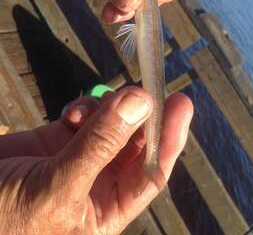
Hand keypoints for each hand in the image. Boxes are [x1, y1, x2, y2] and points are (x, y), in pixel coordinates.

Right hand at [0, 87, 192, 233]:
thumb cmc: (9, 222)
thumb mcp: (59, 188)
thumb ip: (100, 144)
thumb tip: (140, 103)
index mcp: (107, 209)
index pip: (150, 171)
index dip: (169, 138)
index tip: (181, 104)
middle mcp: (98, 182)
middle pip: (133, 142)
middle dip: (141, 115)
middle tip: (145, 87)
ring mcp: (78, 157)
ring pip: (110, 124)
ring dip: (110, 109)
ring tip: (100, 104)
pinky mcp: (57, 139)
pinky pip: (85, 116)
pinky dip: (84, 107)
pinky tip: (74, 112)